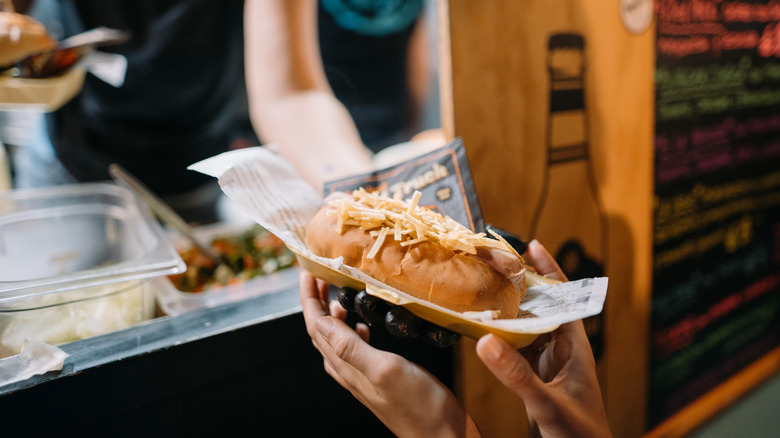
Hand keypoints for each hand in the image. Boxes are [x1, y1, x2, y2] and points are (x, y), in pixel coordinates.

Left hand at [300, 271, 479, 436]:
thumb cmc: (419, 407)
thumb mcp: (384, 369)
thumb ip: (350, 347)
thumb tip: (320, 320)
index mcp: (346, 365)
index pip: (315, 326)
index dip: (308, 297)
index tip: (307, 270)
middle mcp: (349, 371)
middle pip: (321, 331)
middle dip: (316, 301)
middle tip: (320, 274)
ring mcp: (363, 376)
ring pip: (336, 339)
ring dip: (332, 314)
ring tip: (338, 293)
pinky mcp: (380, 378)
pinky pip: (355, 349)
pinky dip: (353, 330)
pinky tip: (365, 325)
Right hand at [475, 240, 611, 437]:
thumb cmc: (580, 437)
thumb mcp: (547, 403)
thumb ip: (517, 375)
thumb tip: (484, 341)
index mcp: (574, 349)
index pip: (564, 299)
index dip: (550, 271)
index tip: (531, 245)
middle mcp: (562, 352)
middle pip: (543, 308)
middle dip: (522, 285)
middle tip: (497, 263)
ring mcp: (549, 367)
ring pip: (529, 328)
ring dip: (511, 310)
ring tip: (486, 288)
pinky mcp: (536, 382)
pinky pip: (518, 350)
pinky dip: (502, 337)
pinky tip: (485, 332)